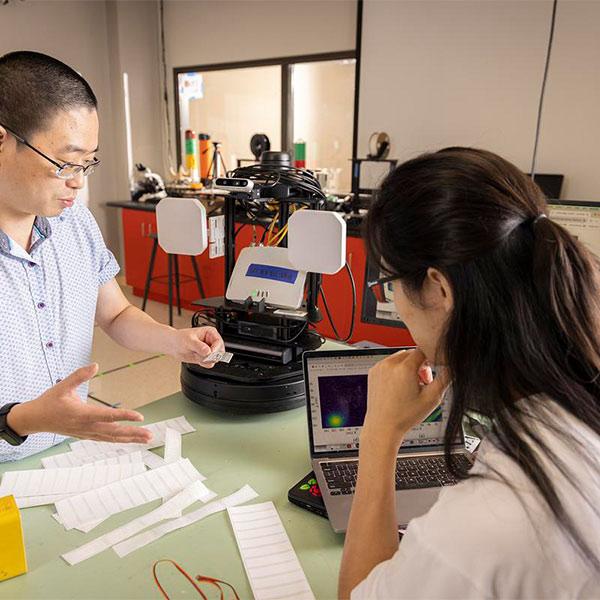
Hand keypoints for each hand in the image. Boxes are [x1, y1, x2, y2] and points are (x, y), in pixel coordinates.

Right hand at [7, 364, 152, 442]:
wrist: (35, 420)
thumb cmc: (49, 402)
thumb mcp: (62, 386)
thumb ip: (79, 375)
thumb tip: (95, 365)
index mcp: (81, 414)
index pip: (107, 416)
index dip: (124, 416)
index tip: (140, 417)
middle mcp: (86, 427)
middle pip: (114, 432)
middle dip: (133, 433)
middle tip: (150, 434)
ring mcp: (87, 433)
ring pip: (112, 438)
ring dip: (130, 439)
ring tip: (147, 438)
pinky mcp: (87, 435)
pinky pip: (107, 440)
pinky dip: (120, 440)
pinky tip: (132, 439)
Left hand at [168, 326, 224, 367]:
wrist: (173, 345)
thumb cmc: (180, 338)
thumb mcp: (188, 341)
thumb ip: (198, 346)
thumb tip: (207, 351)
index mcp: (210, 332)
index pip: (219, 342)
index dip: (215, 349)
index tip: (209, 354)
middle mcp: (211, 341)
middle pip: (220, 352)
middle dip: (211, 356)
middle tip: (203, 357)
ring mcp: (209, 350)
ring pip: (215, 359)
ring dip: (205, 360)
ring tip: (196, 355)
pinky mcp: (206, 357)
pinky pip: (209, 363)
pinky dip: (203, 363)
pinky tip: (196, 358)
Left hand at [362, 349, 449, 448]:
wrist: (383, 426)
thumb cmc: (405, 416)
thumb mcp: (432, 398)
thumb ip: (446, 378)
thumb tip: (453, 366)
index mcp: (404, 368)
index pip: (422, 351)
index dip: (430, 361)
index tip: (431, 373)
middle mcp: (389, 365)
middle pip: (411, 353)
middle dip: (419, 365)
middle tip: (422, 383)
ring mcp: (379, 368)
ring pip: (399, 357)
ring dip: (407, 366)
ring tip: (410, 385)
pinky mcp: (373, 372)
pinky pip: (388, 363)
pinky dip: (395, 370)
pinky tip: (399, 386)